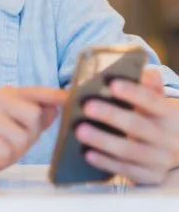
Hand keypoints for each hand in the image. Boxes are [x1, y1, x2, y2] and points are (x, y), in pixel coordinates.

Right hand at [0, 86, 66, 181]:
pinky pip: (3, 151)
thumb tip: (57, 106)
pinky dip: (0, 159)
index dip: (54, 95)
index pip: (36, 91)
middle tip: (11, 140)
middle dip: (28, 136)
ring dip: (13, 151)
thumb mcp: (20, 130)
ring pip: (19, 137)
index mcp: (7, 93)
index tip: (69, 97)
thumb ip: (38, 117)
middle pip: (32, 115)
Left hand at [75, 69, 178, 184]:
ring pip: (129, 151)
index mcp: (169, 114)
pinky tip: (88, 153)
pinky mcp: (151, 177)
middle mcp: (168, 138)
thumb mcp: (156, 99)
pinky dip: (106, 162)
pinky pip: (126, 171)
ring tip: (80, 130)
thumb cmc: (155, 117)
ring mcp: (160, 160)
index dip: (132, 92)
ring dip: (103, 140)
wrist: (176, 148)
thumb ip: (146, 83)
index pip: (151, 100)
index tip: (112, 84)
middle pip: (137, 126)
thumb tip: (132, 72)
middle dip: (111, 115)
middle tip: (87, 107)